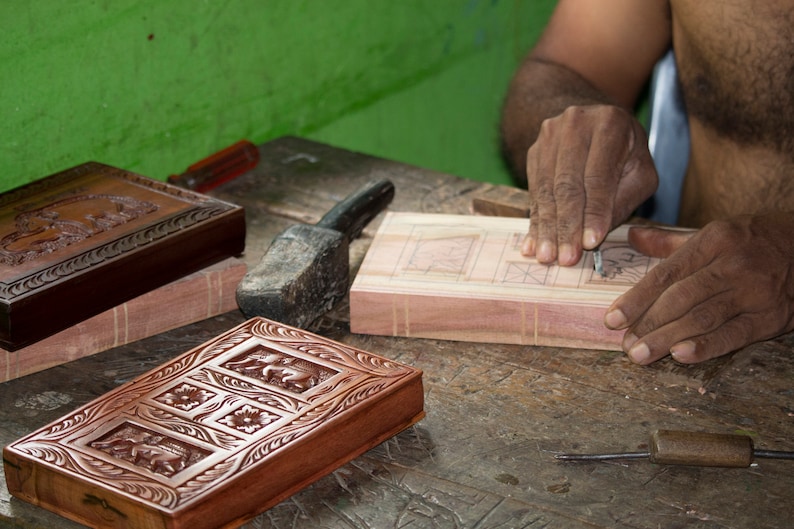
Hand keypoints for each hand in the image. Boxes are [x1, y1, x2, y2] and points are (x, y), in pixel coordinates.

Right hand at [522, 104, 656, 265]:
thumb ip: (623, 200)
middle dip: (567, 226)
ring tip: (547, 256)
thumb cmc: (625, 154)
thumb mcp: (640, 173)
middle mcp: (576, 123)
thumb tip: (594, 237)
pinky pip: (533, 190)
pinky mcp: (534, 150)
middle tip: (565, 257)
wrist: (595, 122)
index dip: (594, 213)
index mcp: (610, 124)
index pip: (598, 177)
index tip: (590, 243)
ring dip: (546, 227)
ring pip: (546, 190)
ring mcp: (550, 134)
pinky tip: (532, 243)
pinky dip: (535, 220)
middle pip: (567, 184)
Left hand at [605, 214, 793, 363]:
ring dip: (667, 339)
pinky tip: (681, 356)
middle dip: (648, 324)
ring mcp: (754, 291)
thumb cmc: (755, 241)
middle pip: (680, 298)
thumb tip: (631, 237)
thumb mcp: (716, 232)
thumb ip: (670, 241)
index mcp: (714, 240)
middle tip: (625, 345)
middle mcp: (732, 264)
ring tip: (641, 355)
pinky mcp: (771, 316)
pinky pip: (734, 334)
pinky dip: (707, 346)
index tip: (613, 319)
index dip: (636, 299)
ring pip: (703, 317)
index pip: (666, 274)